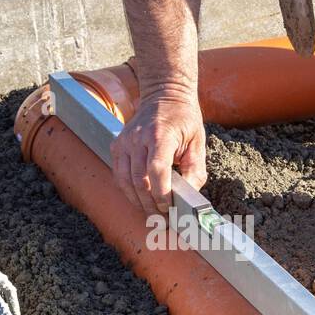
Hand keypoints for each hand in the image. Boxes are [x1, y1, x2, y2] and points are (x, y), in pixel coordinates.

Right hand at [111, 95, 206, 214]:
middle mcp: (138, 138)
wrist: (164, 95)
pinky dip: (128, 190)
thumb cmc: (184, 120)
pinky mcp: (117, 145)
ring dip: (138, 201)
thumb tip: (190, 198)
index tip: (169, 207)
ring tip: (151, 213)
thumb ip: (195, 170)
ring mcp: (124, 141)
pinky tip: (140, 199)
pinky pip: (119, 175)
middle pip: (139, 180)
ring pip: (125, 181)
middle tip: (162, 218)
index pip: (157, 170)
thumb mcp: (198, 142)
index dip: (162, 193)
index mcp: (161, 134)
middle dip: (150, 204)